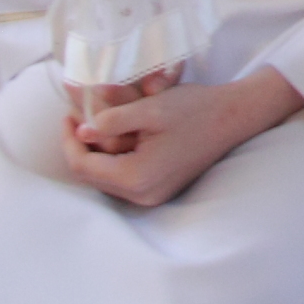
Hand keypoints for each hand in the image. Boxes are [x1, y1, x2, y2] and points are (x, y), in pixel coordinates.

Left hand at [60, 66, 303, 207]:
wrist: (235, 116)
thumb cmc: (195, 109)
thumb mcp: (150, 108)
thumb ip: (112, 121)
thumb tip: (82, 131)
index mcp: (137, 178)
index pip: (84, 166)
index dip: (69, 140)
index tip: (68, 116)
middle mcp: (143, 195)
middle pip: (93, 175)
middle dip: (80, 147)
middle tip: (77, 117)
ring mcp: (153, 195)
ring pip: (106, 177)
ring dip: (96, 152)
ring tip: (94, 124)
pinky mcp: (160, 189)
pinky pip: (123, 178)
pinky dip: (114, 158)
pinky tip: (117, 136)